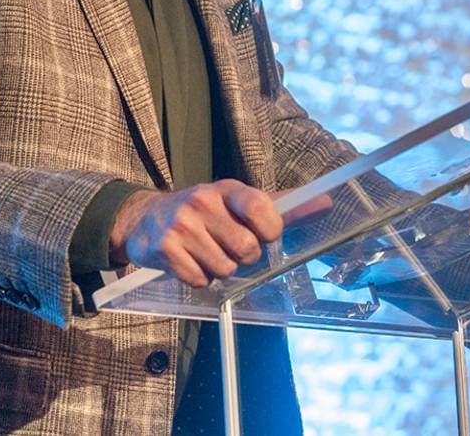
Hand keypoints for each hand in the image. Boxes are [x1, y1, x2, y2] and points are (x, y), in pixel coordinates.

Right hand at [110, 180, 283, 286]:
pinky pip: (200, 280)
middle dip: (244, 257)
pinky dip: (199, 278)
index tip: (264, 235)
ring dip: (220, 269)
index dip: (270, 229)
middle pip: (246, 248)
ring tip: (207, 253)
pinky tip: (191, 261)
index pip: (259, 207)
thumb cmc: (202, 212)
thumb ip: (280, 207)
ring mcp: (182, 226)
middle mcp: (203, 202)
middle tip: (230, 248)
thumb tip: (325, 203)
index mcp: (226, 189)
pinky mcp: (165, 249)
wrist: (144, 218)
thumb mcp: (236, 202)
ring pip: (225, 269)